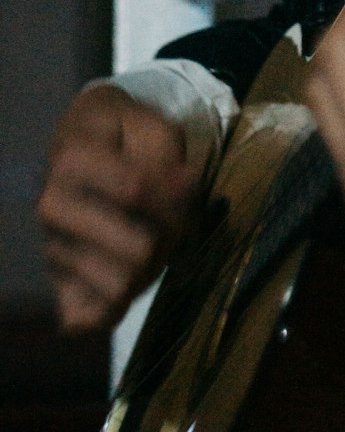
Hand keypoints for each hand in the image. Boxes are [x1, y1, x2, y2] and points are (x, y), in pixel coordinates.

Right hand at [37, 84, 200, 332]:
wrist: (88, 145)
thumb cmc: (126, 136)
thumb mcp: (154, 128)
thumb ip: (170, 160)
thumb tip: (186, 190)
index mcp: (71, 162)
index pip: (136, 192)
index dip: (177, 193)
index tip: (188, 182)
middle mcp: (53, 209)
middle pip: (139, 250)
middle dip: (172, 236)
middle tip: (177, 219)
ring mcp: (53, 250)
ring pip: (124, 286)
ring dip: (155, 269)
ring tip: (157, 240)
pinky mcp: (59, 284)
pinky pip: (87, 320)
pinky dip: (118, 306)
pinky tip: (132, 276)